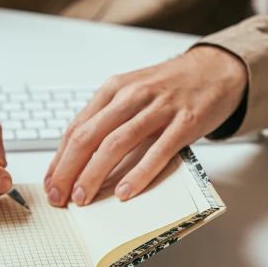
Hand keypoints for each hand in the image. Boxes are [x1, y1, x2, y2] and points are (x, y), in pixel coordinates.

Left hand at [44, 45, 247, 205]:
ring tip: (83, 198)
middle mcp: (132, 96)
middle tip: (60, 196)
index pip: (76, 128)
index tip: (50, 184)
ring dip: (94, 174)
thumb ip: (106, 120)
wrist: (217, 68)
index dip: (59, 159)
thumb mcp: (131, 94)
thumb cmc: (169, 88)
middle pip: (89, 137)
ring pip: (116, 144)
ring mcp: (159, 108)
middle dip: (68, 170)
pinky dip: (138, 174)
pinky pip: (157, 151)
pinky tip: (124, 192)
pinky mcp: (186, 121)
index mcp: (113, 89)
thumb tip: (76, 160)